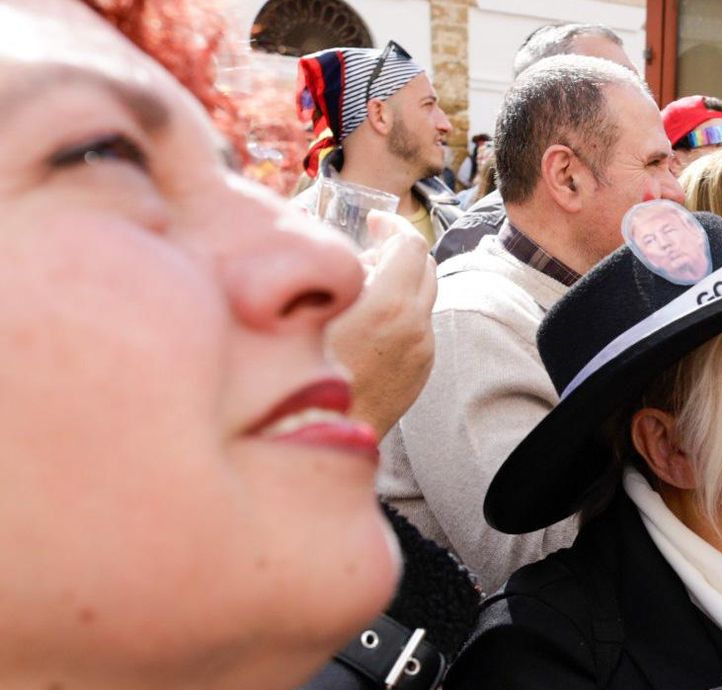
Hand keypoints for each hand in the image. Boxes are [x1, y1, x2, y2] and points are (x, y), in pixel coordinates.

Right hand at [325, 210, 436, 437]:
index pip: (411, 244)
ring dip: (401, 283)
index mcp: (391, 305)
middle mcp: (416, 327)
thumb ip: (334, 271)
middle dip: (400, 251)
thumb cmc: (296, 370)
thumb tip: (348, 251)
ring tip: (362, 288)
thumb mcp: (305, 307)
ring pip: (424, 299)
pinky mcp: (422, 372)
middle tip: (367, 251)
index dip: (393, 225)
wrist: (313, 435)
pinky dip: (402, 313)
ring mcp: (423, 351)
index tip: (374, 221)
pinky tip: (367, 322)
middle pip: (426, 267)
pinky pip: (419, 328)